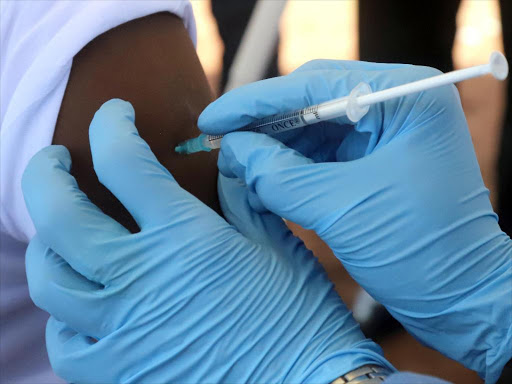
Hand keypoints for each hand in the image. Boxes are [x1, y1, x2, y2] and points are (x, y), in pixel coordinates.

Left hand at [22, 99, 392, 383]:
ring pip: (49, 279)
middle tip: (53, 159)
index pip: (124, 162)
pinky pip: (65, 341)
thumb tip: (224, 154)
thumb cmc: (297, 313)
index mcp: (185, 238)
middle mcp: (142, 280)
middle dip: (45, 173)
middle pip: (59, 215)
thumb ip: (241, 192)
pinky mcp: (121, 372)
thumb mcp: (275, 241)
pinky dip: (64, 314)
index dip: (111, 125)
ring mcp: (124, 330)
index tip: (115, 114)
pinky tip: (85, 302)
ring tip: (61, 229)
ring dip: (46, 243)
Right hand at [198, 60, 511, 381]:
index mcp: (406, 98)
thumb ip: (281, 175)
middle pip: (311, 102)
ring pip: (312, 130)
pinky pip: (322, 155)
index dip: (256, 102)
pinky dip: (291, 167)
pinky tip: (262, 178)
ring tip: (234, 163)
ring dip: (273, 148)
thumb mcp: (342, 208)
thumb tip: (233, 150)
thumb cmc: (422, 250)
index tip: (213, 118)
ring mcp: (387, 132)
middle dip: (262, 124)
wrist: (462, 296)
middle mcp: (398, 105)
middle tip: (217, 139)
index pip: (315, 84)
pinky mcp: (376, 160)